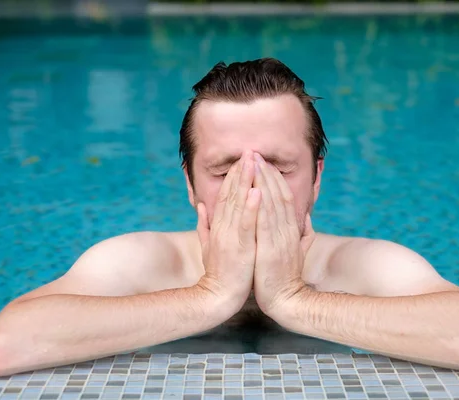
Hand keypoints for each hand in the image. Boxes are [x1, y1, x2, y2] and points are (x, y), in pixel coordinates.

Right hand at [195, 150, 260, 312]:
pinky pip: (245, 224)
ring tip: (253, 162)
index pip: (226, 196)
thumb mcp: (207, 246)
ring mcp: (229, 237)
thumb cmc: (218, 274)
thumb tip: (201, 206)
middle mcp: (222, 227)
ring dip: (246, 181)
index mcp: (218, 226)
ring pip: (238, 204)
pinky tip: (256, 191)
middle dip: (241, 171)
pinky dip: (251, 207)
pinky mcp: (239, 248)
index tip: (243, 160)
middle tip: (250, 150)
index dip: (234, 176)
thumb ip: (204, 225)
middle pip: (231, 194)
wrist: (217, 298)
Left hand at [252, 153, 315, 315]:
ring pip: (273, 203)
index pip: (284, 197)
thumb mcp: (298, 251)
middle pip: (279, 194)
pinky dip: (261, 205)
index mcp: (292, 229)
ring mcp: (281, 239)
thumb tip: (306, 218)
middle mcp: (289, 230)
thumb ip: (303, 234)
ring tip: (253, 163)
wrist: (286, 301)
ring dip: (263, 181)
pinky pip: (266, 223)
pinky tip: (255, 190)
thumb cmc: (285, 277)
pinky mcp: (272, 250)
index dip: (274, 178)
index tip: (262, 162)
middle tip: (255, 153)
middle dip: (266, 172)